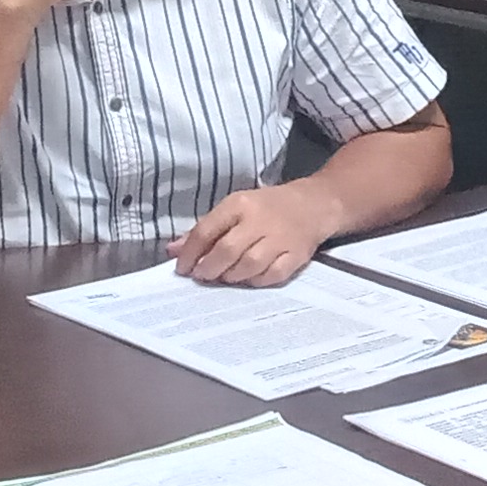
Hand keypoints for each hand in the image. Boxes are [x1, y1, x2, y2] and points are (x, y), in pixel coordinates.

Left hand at [172, 178, 335, 286]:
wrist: (313, 204)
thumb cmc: (266, 207)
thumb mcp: (234, 208)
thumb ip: (205, 230)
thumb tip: (173, 250)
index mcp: (239, 204)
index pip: (207, 230)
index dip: (190, 253)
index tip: (182, 268)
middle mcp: (259, 220)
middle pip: (227, 250)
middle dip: (208, 268)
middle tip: (201, 276)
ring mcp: (280, 239)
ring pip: (249, 265)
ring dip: (231, 276)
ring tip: (223, 278)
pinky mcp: (297, 255)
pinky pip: (273, 275)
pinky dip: (257, 281)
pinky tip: (248, 280)